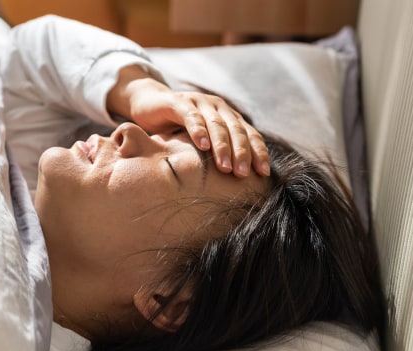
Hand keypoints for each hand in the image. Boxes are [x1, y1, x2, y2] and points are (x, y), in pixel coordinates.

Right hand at [107, 66, 269, 177]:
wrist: (148, 104)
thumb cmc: (176, 129)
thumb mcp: (200, 143)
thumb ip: (216, 156)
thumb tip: (237, 186)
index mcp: (228, 117)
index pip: (250, 134)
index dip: (258, 152)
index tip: (264, 173)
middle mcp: (218, 107)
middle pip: (236, 130)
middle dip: (242, 153)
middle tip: (243, 175)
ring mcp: (199, 102)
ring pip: (216, 124)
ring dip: (222, 147)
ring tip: (225, 168)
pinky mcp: (178, 102)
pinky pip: (191, 116)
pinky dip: (198, 131)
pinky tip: (202, 146)